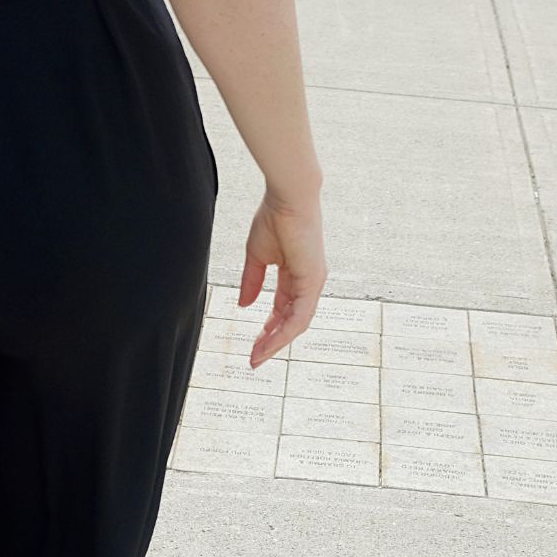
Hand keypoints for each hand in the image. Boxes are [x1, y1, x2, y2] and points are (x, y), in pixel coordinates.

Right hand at [239, 188, 325, 366]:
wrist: (287, 198)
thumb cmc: (274, 218)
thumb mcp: (257, 256)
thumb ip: (251, 282)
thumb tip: (243, 304)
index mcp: (296, 275)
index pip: (283, 309)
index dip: (269, 327)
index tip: (254, 343)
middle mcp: (309, 282)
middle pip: (292, 321)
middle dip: (272, 341)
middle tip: (255, 358)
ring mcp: (313, 283)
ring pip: (296, 323)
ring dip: (276, 342)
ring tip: (258, 356)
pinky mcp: (312, 281)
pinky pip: (299, 315)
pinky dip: (283, 331)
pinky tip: (268, 342)